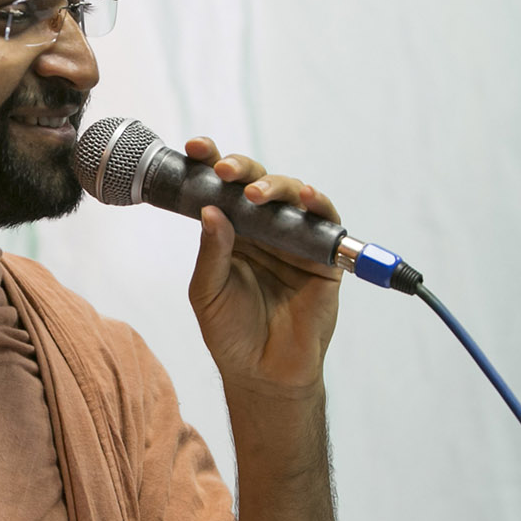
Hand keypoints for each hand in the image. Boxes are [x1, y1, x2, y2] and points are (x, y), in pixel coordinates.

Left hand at [184, 138, 342, 396]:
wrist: (264, 373)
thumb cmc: (231, 332)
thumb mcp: (208, 291)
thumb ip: (211, 252)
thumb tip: (210, 210)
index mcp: (232, 232)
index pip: (221, 189)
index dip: (210, 163)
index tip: (195, 148)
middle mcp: (263, 230)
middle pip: (256, 183)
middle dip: (241, 169)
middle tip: (225, 171)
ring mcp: (294, 240)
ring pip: (290, 196)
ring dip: (275, 186)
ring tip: (255, 193)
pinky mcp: (323, 256)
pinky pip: (325, 222)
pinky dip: (317, 204)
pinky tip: (304, 197)